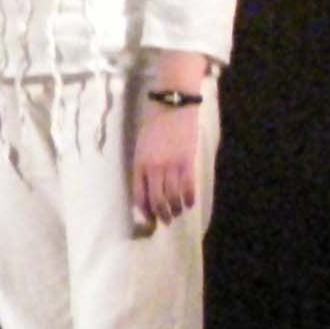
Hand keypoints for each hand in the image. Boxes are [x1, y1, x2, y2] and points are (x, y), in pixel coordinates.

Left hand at [130, 102, 203, 228]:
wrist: (173, 107)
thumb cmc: (154, 125)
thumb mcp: (141, 146)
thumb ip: (143, 166)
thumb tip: (148, 187)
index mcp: (139, 164)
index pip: (139, 195)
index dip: (145, 211)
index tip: (150, 219)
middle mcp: (154, 168)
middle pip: (157, 200)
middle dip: (162, 215)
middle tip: (166, 221)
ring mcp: (171, 165)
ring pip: (173, 197)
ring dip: (176, 209)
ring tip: (178, 212)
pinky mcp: (188, 161)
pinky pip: (189, 187)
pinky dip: (190, 198)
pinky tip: (190, 203)